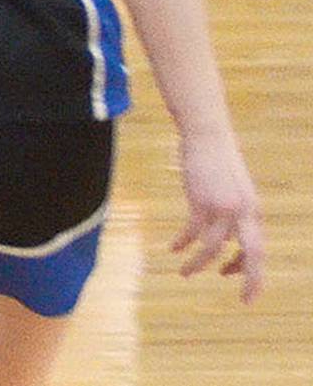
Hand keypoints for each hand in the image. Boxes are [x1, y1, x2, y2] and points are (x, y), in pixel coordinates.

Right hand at [173, 128, 263, 303]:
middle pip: (252, 255)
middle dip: (250, 280)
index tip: (235, 279)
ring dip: (199, 264)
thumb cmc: (218, 158)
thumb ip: (235, 214)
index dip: (251, 270)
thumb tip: (225, 241)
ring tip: (185, 274)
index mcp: (254, 209)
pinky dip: (183, 244)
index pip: (258, 249)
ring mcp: (223, 207)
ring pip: (213, 248)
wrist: (206, 132)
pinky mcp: (201, 201)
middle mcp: (243, 211)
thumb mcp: (235, 188)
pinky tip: (173, 249)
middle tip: (244, 300)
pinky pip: (192, 233)